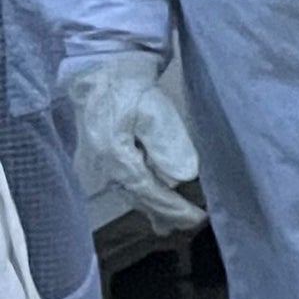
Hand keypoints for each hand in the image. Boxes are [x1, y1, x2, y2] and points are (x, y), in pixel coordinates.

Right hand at [62, 52, 196, 237]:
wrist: (104, 73)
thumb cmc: (131, 90)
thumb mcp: (154, 112)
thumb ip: (167, 145)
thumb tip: (182, 178)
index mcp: (116, 157)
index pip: (150, 192)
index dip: (174, 208)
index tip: (198, 217)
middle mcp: (105, 167)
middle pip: (139, 198)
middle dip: (166, 213)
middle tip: (192, 224)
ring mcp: (100, 163)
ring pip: (130, 194)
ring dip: (152, 209)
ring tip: (171, 226)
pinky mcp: (103, 156)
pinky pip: (124, 184)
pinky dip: (140, 197)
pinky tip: (149, 206)